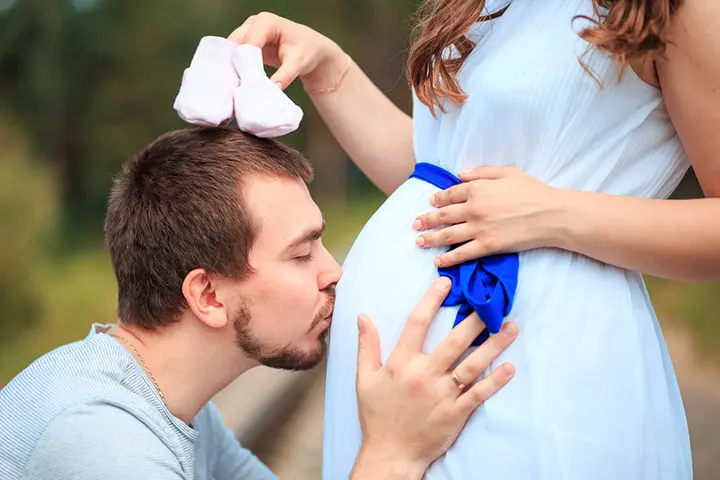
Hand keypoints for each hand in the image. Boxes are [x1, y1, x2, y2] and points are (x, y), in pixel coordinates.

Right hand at [228, 12, 347, 90]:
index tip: (244, 83)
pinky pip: (237, 55)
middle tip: (236, 86)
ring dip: (234, 66)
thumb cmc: (308, 51)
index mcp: (266, 22)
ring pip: (233, 50)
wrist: (313, 50)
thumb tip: (270, 89)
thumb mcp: (298, 64)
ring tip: (236, 86)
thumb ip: (284, 76)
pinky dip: (237, 67)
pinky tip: (238, 82)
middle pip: (235, 44)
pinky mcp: (248, 43)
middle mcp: (254, 23)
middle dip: (235, 64)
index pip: (248, 43)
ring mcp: (249, 31)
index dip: (244, 63)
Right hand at [351, 277, 517, 478]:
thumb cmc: (377, 415)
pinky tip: (510, 366)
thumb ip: (367, 346)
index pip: (417, 323)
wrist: (390, 454)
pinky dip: (496, 380)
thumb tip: (363, 316)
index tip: (445, 283)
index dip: (431, 300)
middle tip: (492, 302)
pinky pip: (479, 393)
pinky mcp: (456, 413)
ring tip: (511, 327)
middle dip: (475, 319)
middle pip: (454, 341)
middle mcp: (424, 375)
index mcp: (401, 363)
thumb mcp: (364, 378)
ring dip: (494, 345)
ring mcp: (442, 395)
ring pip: (473, 364)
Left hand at [413, 166, 560, 266]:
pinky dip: (448, 259)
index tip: (430, 202)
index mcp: (478, 188)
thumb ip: (481, 172)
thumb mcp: (507, 172)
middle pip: (444, 215)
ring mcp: (479, 228)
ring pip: (448, 235)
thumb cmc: (532, 191)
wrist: (551, 214)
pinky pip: (462, 254)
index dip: (438, 199)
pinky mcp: (488, 246)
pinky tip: (438, 262)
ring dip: (430, 239)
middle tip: (414, 224)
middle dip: (426, 220)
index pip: (450, 194)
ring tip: (419, 241)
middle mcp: (474, 208)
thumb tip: (459, 174)